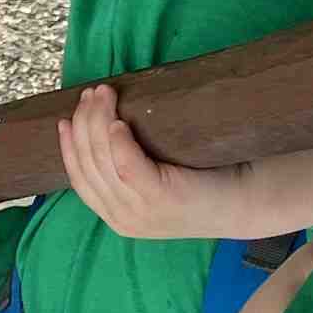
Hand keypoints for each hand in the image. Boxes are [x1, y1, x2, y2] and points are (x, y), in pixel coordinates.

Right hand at [59, 83, 246, 242]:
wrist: (246, 201)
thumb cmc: (204, 182)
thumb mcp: (159, 181)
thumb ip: (132, 167)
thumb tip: (108, 124)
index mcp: (116, 215)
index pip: (79, 179)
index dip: (69, 147)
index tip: (66, 119)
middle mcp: (123, 218)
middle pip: (87, 165)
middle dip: (83, 124)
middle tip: (90, 94)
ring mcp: (140, 212)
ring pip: (103, 161)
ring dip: (97, 123)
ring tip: (102, 95)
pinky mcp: (161, 199)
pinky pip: (127, 167)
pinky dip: (117, 143)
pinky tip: (117, 122)